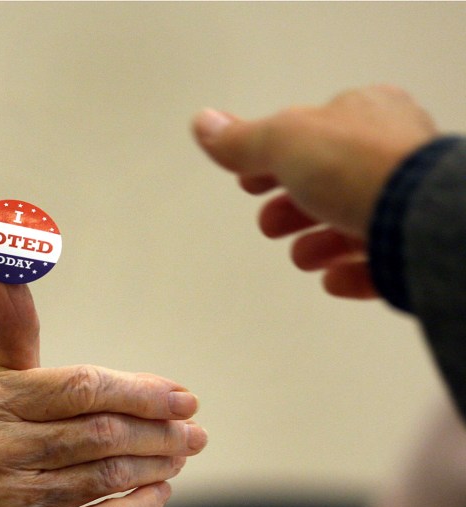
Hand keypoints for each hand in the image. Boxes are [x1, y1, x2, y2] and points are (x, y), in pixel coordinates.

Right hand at [0, 276, 206, 506]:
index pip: (81, 387)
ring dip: (158, 465)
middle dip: (160, 431)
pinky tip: (159, 491)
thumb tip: (0, 258)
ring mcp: (8, 501)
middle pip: (102, 434)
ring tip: (180, 455)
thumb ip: (11, 323)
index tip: (183, 396)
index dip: (140, 391)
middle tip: (194, 431)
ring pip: (109, 476)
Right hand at [192, 85, 438, 297]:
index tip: (247, 184)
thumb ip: (242, 140)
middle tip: (269, 226)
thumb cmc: (355, 166)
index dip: (272, 157)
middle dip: (292, 206)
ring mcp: (409, 199)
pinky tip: (332, 279)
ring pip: (353, 220)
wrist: (419, 219)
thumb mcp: (283, 141)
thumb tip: (203, 122)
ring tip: (301, 258)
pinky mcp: (418, 244)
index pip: (310, 132)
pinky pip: (381, 259)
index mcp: (364, 112)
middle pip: (328, 180)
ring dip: (317, 243)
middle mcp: (392, 150)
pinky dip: (351, 271)